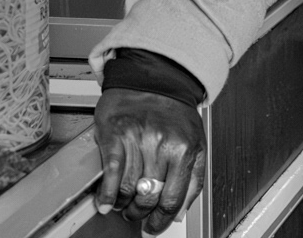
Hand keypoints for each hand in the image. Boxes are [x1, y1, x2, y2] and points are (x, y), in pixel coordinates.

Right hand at [94, 88, 205, 233]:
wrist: (154, 79)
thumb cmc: (174, 113)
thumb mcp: (197, 142)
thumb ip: (193, 178)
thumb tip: (181, 212)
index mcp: (184, 149)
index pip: (173, 198)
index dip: (162, 220)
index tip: (155, 227)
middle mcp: (161, 146)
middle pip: (148, 198)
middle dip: (141, 214)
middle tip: (137, 216)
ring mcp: (137, 141)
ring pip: (128, 190)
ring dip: (124, 206)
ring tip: (124, 207)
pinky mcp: (115, 136)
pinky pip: (110, 173)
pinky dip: (107, 194)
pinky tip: (105, 204)